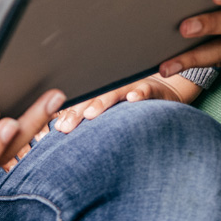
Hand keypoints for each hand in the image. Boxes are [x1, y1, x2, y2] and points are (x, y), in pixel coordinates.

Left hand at [52, 74, 201, 135]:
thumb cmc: (132, 105)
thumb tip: (63, 134)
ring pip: (115, 93)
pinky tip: (134, 99)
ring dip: (103, 102)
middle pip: (92, 99)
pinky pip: (146, 89)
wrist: (165, 90)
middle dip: (77, 112)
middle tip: (65, 128)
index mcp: (101, 97)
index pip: (81, 105)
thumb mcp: (112, 112)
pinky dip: (141, 93)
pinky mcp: (153, 89)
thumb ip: (92, 119)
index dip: (67, 116)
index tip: (55, 130)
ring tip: (91, 114)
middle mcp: (114, 90)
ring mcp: (133, 87)